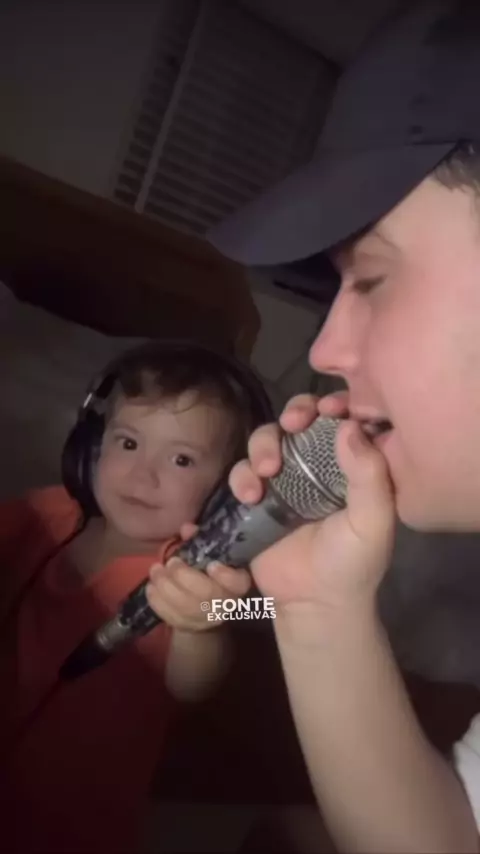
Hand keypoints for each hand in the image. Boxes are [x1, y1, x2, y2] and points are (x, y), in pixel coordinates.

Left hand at [146, 527, 250, 631]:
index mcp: (236, 583)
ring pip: (186, 606)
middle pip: (206, 594)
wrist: (203, 606)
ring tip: (155, 570)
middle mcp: (225, 604)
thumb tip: (186, 529)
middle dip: (184, 576)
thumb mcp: (209, 554)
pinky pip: (171, 616)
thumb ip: (200, 540)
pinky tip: (151, 587)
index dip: (226, 576)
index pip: (237, 583)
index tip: (212, 565)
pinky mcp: (187, 627)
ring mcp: (206, 619)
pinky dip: (158, 601)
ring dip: (166, 587)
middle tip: (171, 562)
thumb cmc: (207, 572)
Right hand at [229, 392, 395, 620]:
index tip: (329, 408)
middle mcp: (315, 464)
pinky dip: (242, 475)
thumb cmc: (353, 563)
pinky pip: (242, 471)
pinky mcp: (256, 498)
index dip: (333, 403)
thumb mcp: (373, 521)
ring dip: (263, 446)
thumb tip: (347, 426)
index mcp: (349, 464)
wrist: (315, 604)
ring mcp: (283, 480)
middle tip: (292, 424)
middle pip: (299, 418)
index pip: (340, 419)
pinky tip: (250, 496)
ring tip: (266, 473)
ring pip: (266, 439)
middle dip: (293, 412)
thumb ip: (370, 475)